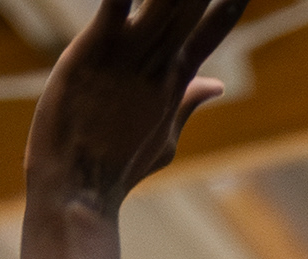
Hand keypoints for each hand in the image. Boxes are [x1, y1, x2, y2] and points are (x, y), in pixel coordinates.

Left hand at [26, 0, 249, 210]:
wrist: (80, 191)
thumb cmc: (117, 169)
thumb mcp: (161, 137)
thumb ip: (187, 103)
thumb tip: (216, 85)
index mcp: (174, 80)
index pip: (210, 34)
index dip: (228, 7)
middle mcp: (158, 62)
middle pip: (188, 5)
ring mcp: (128, 52)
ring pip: (162, 0)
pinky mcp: (95, 45)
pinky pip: (114, 2)